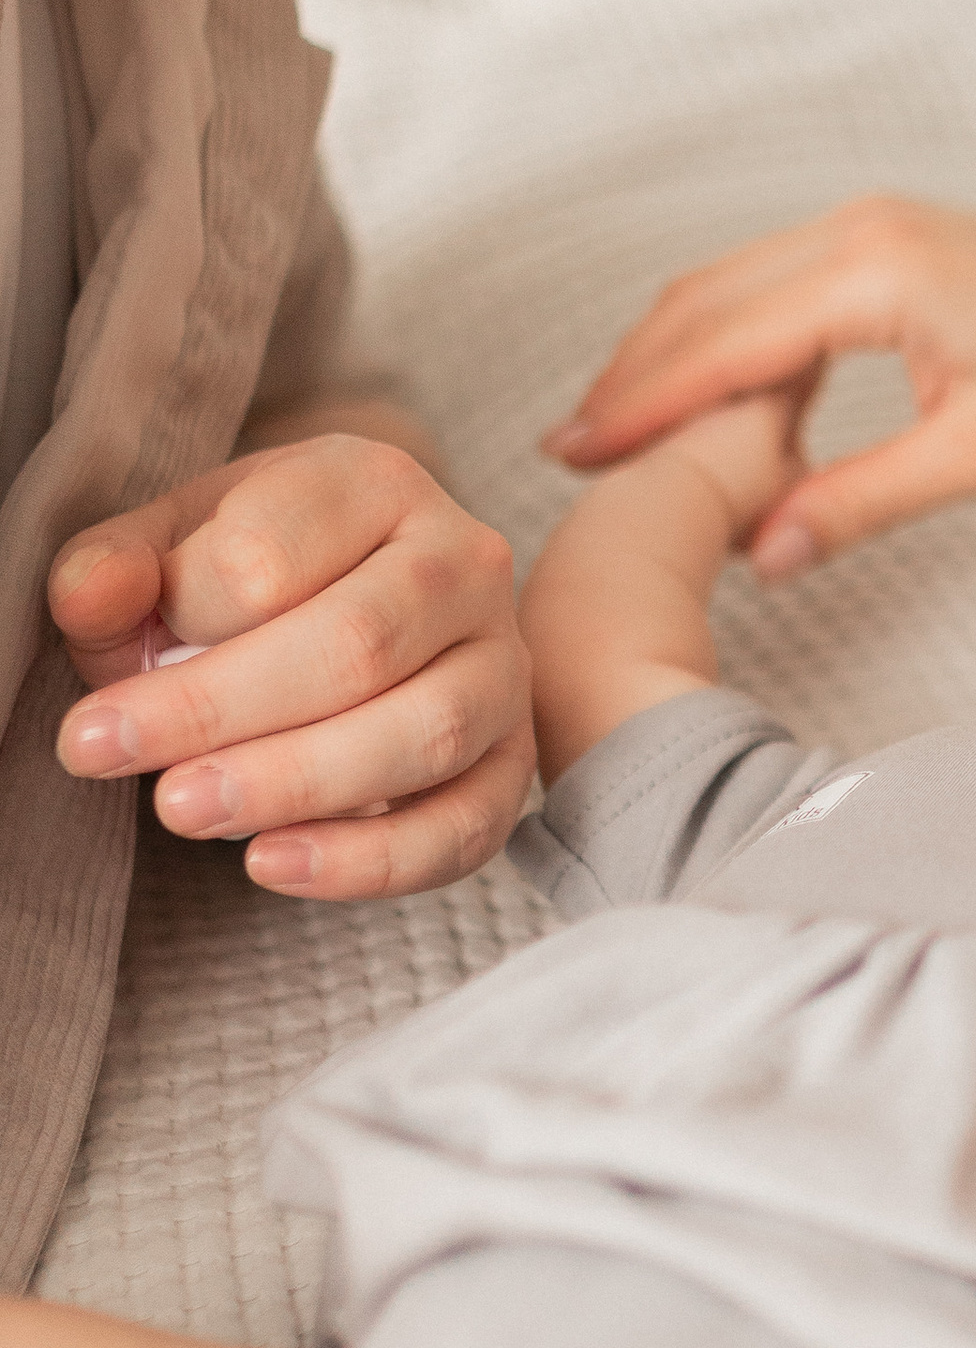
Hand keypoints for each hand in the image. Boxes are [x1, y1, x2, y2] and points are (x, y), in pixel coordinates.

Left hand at [50, 437, 531, 899]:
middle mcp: (464, 560)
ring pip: (426, 732)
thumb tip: (91, 596)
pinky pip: (467, 825)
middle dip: (218, 711)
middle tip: (105, 754)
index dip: (177, 619)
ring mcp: (503, 662)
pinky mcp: (513, 760)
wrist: (357, 597)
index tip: (104, 674)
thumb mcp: (169, 546)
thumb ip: (113, 567)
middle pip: (357, 643)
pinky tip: (273, 864)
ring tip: (180, 811)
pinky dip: (372, 861)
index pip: (273, 554)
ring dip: (294, 784)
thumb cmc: (250, 572)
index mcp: (375, 483)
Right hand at [545, 198, 975, 578]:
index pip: (720, 343)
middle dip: (631, 376)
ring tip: (613, 431)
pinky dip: (721, 335)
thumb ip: (864, 500)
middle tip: (567, 455)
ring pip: (730, 285)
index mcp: (874, 273)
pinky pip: (772, 282)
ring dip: (669, 352)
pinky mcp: (889, 241)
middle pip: (703, 302)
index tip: (573, 459)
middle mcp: (859, 231)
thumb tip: (763, 556)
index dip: (639, 404)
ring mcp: (872, 227)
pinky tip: (707, 397)